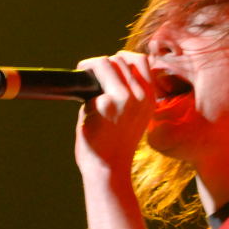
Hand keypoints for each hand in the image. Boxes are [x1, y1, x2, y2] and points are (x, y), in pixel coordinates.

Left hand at [75, 51, 154, 172]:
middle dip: (102, 63)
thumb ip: (126, 92)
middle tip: (88, 72)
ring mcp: (125, 99)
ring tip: (82, 74)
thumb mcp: (132, 116)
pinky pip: (89, 81)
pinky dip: (81, 85)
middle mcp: (141, 96)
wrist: (108, 170)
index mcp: (149, 98)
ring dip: (91, 66)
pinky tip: (79, 96)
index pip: (140, 61)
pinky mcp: (105, 104)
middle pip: (120, 59)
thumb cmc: (115, 144)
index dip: (121, 58)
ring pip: (105, 62)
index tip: (108, 65)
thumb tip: (106, 68)